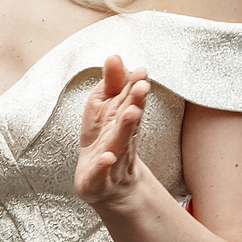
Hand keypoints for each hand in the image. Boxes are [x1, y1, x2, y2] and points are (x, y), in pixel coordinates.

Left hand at [73, 53, 152, 214]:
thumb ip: (111, 84)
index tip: (141, 71)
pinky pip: (102, 173)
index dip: (135, 86)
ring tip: (130, 112)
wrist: (106, 185)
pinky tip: (106, 157)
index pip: (131, 100)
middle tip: (142, 85)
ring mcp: (112, 159)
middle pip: (130, 118)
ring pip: (120, 143)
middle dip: (136, 102)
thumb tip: (115, 56)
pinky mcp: (99, 179)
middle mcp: (121, 138)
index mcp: (122, 119)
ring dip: (125, 127)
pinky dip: (104, 165)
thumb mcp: (104, 109)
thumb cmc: (104, 140)